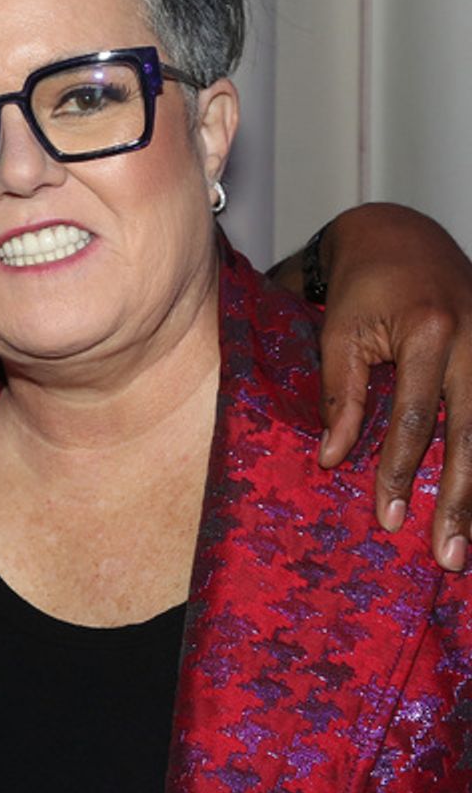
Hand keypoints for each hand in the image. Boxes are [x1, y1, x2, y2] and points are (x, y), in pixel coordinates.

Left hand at [310, 203, 471, 570]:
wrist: (400, 236)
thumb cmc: (362, 287)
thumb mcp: (337, 334)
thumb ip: (340, 395)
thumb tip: (335, 458)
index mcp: (432, 332)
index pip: (418, 417)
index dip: (402, 471)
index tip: (390, 518)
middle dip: (463, 499)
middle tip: (450, 556)